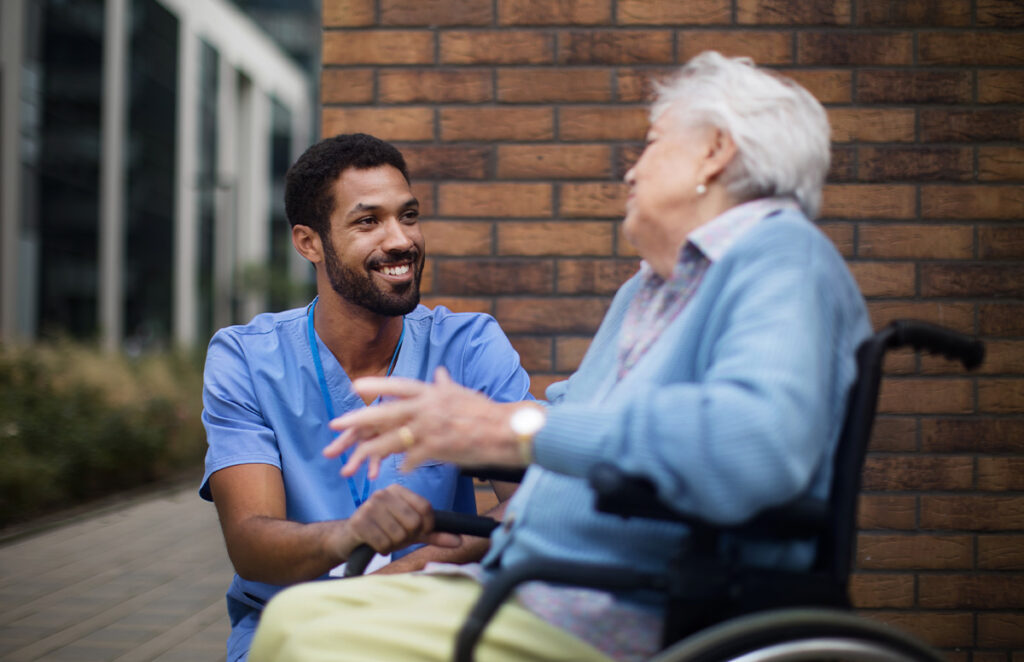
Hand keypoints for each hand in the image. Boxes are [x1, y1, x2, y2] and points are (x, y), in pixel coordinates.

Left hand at [324, 368, 525, 478]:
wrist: (507, 430)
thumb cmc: (487, 413)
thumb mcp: (464, 394)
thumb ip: (446, 385)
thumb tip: (440, 372)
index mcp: (433, 392)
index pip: (399, 385)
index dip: (377, 385)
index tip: (356, 386)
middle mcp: (428, 407)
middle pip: (384, 413)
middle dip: (356, 421)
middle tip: (335, 426)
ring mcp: (431, 428)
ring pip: (390, 440)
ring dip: (368, 453)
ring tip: (351, 463)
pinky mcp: (437, 448)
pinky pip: (411, 459)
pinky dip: (403, 466)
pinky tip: (396, 472)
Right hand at [334, 484, 460, 559]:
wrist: (349, 537)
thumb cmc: (383, 530)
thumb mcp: (411, 531)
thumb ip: (434, 534)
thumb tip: (459, 540)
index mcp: (398, 490)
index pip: (425, 507)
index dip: (427, 525)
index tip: (419, 532)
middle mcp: (383, 493)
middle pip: (413, 522)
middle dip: (408, 536)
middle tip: (397, 537)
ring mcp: (369, 506)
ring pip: (398, 534)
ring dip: (393, 544)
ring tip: (385, 539)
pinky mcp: (358, 522)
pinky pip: (383, 543)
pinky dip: (382, 549)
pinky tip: (375, 544)